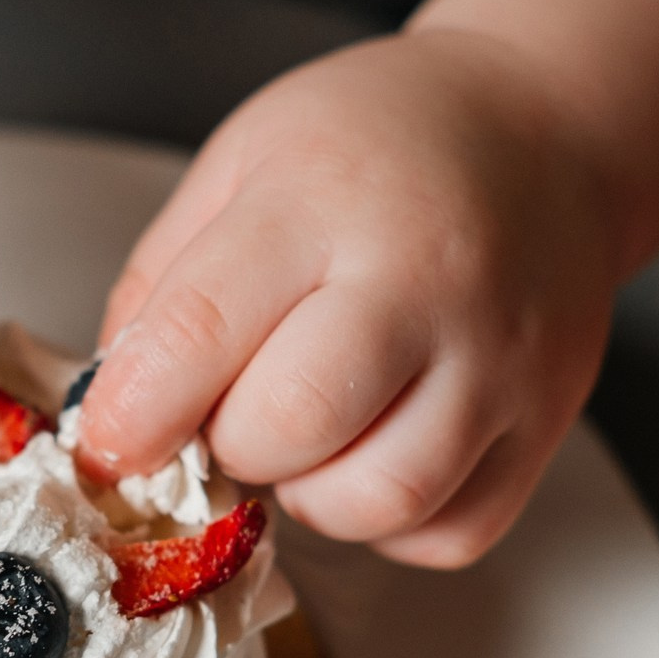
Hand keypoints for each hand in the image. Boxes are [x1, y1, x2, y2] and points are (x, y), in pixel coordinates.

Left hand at [76, 31, 619, 567]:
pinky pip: (449, 532)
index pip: (202, 332)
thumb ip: (167, 285)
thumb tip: (116, 413)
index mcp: (323, 201)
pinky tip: (377, 453)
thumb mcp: (243, 162)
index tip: (112, 443)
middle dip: (233, 447)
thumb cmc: (382, 143)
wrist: (544, 125)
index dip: (136, 411)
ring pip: (379, 500)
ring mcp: (499, 359)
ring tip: (311, 438)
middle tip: (234, 412)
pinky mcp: (546, 421)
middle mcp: (424, 282)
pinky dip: (393, 523)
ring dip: (313, 496)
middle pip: (292, 428)